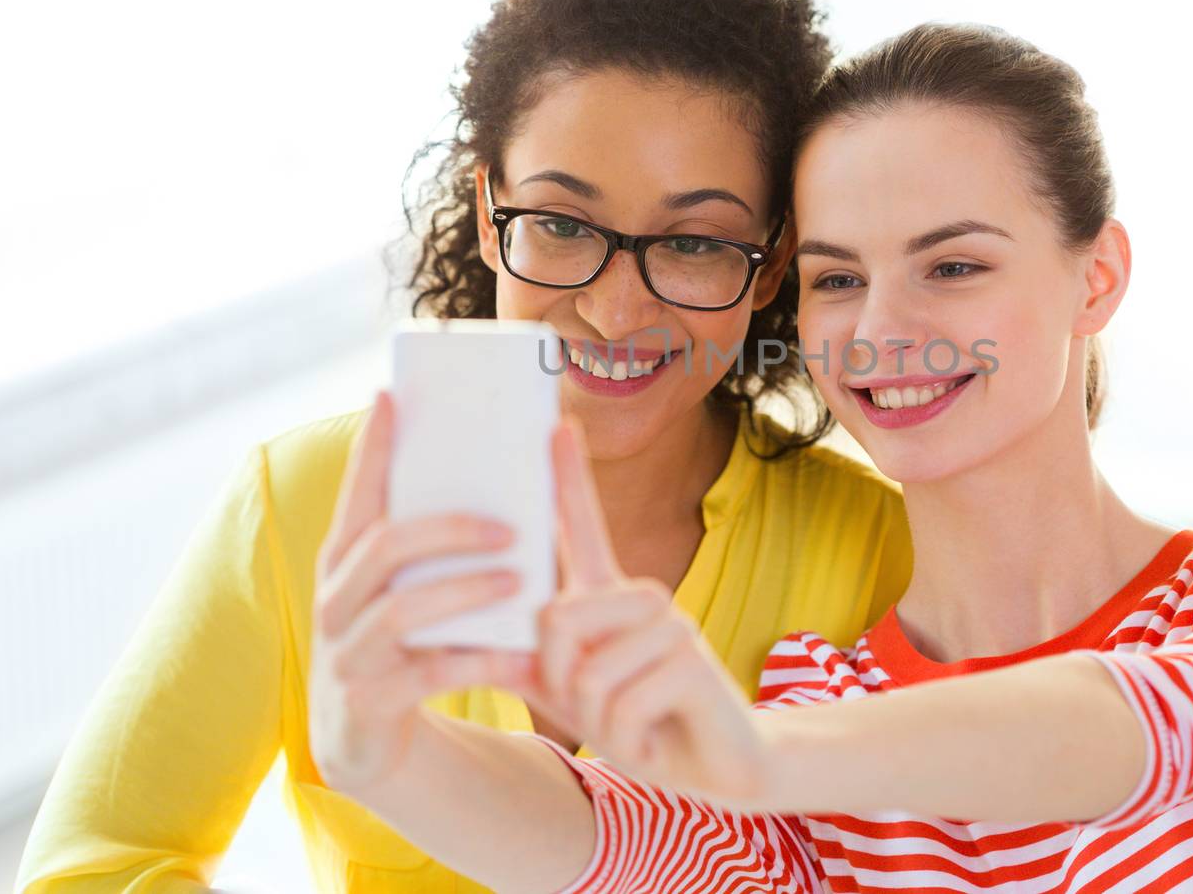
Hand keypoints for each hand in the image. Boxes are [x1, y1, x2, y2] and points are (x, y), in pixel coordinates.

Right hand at [308, 390, 526, 795]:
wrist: (363, 740)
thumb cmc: (399, 646)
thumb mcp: (401, 592)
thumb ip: (427, 547)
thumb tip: (496, 485)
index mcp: (344, 562)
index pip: (356, 494)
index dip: (372, 448)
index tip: (390, 396)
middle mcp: (335, 600)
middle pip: (385, 546)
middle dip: (450, 529)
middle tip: (510, 529)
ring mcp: (346, 652)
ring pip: (404, 610)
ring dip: (467, 591)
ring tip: (520, 583)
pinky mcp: (368, 701)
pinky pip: (427, 674)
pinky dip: (479, 662)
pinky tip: (521, 658)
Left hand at [502, 416, 773, 806]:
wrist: (716, 766)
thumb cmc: (642, 724)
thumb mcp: (575, 697)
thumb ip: (532, 668)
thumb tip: (476, 645)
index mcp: (610, 597)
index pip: (584, 526)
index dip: (568, 477)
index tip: (555, 425)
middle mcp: (641, 596)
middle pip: (555, 621)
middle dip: (563, 685)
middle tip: (602, 711)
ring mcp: (671, 622)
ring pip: (586, 671)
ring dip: (601, 720)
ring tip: (636, 725)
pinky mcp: (692, 658)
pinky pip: (622, 702)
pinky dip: (630, 737)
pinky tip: (658, 738)